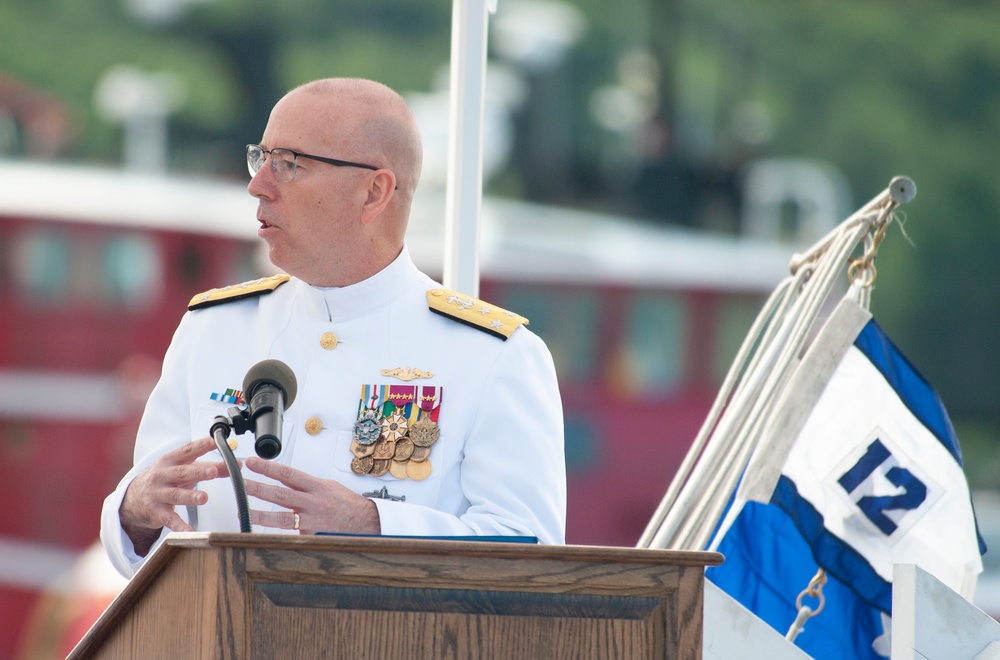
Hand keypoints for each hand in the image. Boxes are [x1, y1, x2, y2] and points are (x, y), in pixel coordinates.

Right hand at [119, 436, 233, 555]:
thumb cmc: (165, 479)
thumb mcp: (184, 469)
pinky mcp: (156, 512)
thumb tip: (236, 465)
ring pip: (175, 495)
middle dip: (198, 471)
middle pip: (182, 472)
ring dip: (190, 496)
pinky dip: (180, 526)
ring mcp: (158, 494)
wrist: (133, 498)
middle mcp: (163, 475)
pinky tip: (191, 531)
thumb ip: (210, 467)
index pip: (188, 450)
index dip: (201, 445)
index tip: (215, 441)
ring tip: (204, 498)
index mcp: (171, 460)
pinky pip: (169, 519)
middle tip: (213, 471)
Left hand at [244, 456, 380, 534]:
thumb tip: (285, 479)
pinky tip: (263, 532)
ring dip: (259, 514)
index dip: (268, 467)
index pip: (288, 473)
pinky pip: (290, 534)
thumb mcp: (328, 486)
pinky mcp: (310, 536)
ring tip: (243, 511)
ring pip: (281, 518)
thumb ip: (306, 484)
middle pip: (280, 494)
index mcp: (317, 487)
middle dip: (257, 487)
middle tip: (241, 482)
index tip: (253, 463)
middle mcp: (312, 503)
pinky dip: (276, 533)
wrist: (366, 522)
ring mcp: (311, 521)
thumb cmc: (347, 504)